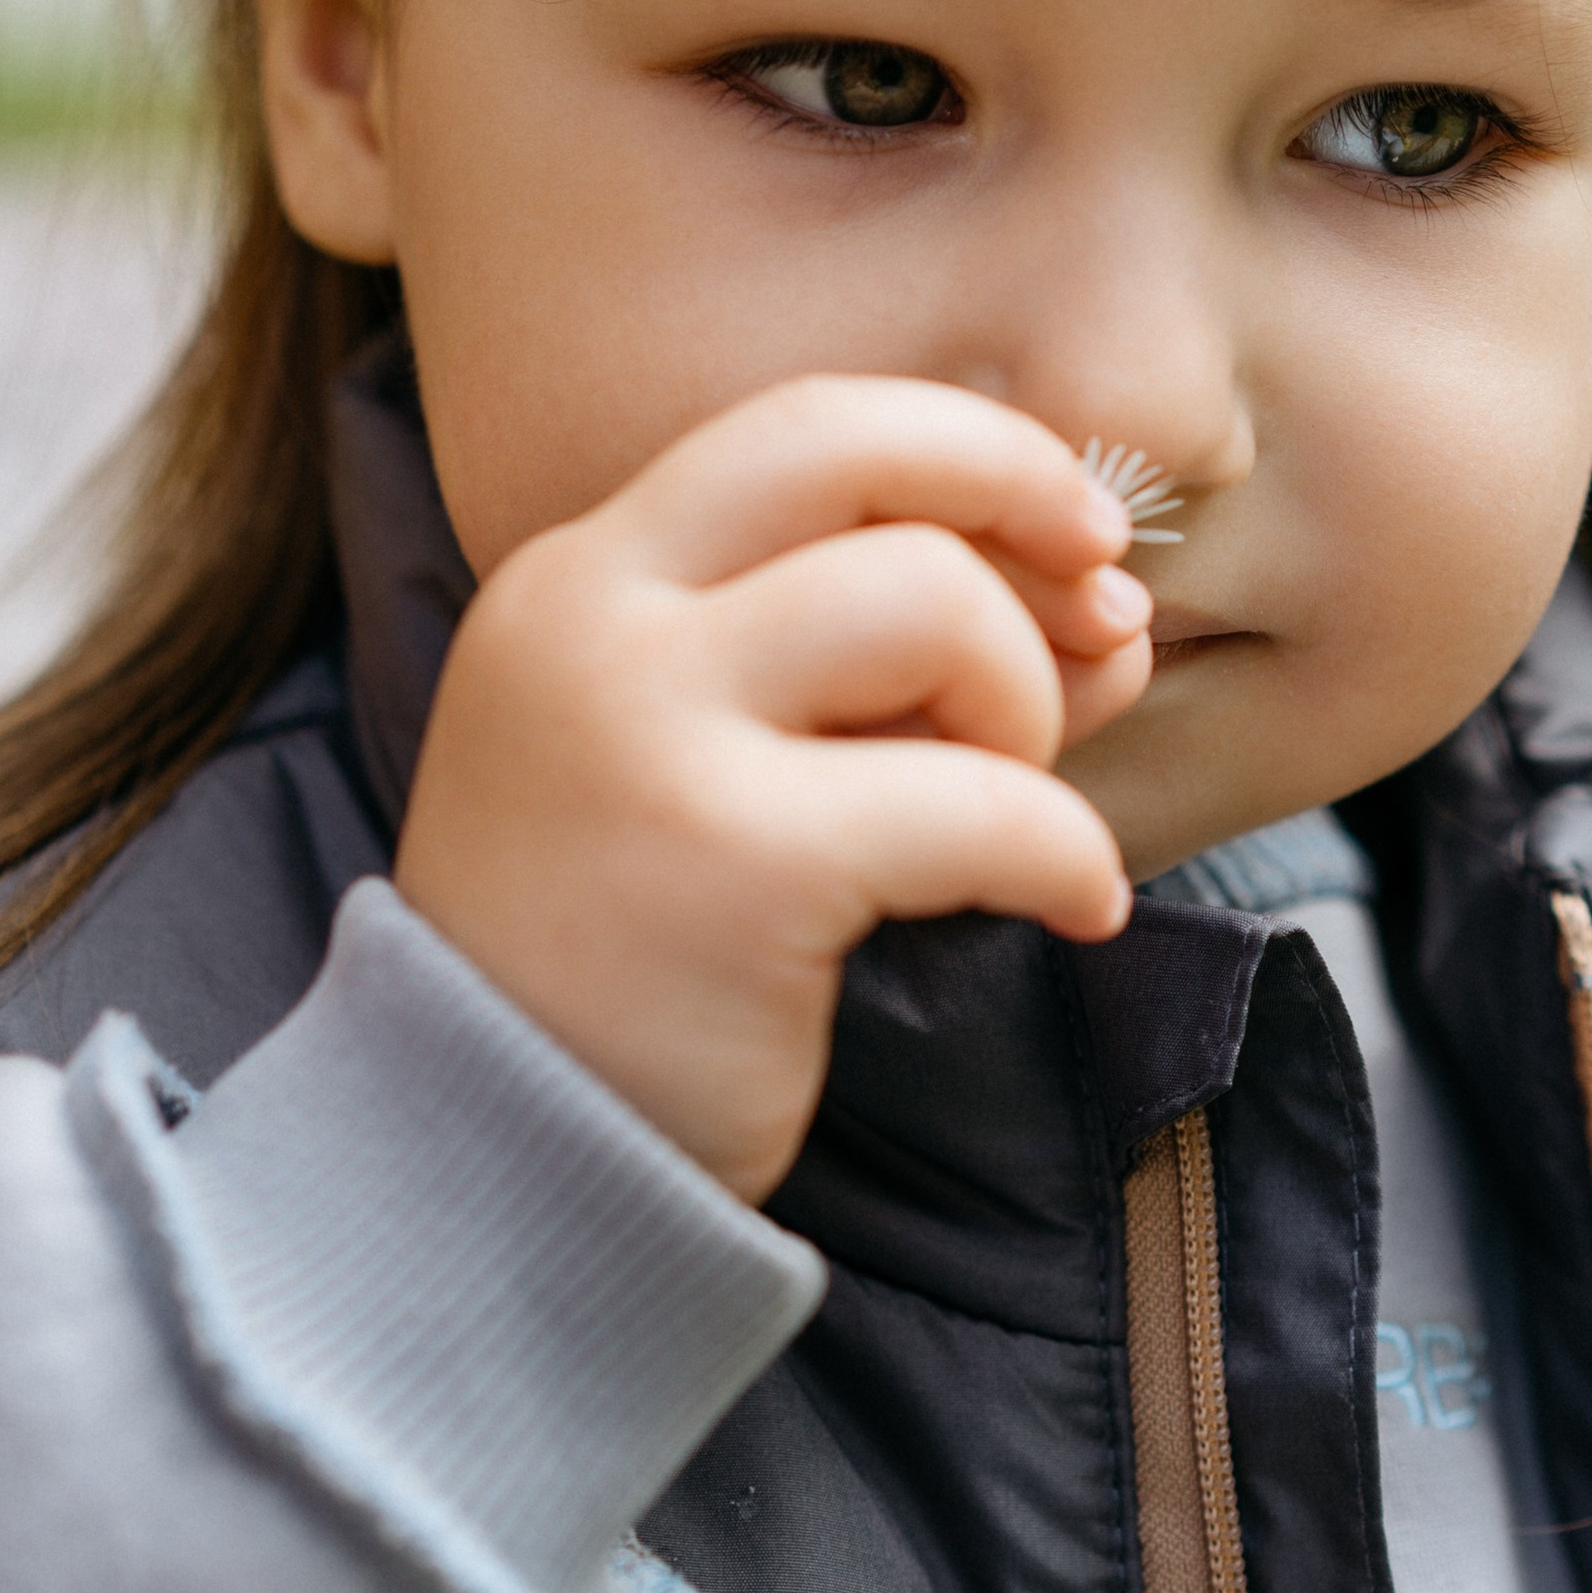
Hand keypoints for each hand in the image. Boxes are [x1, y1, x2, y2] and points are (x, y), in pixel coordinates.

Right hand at [394, 377, 1151, 1200]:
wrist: (485, 1167)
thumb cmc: (628, 965)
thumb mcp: (731, 772)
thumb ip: (884, 677)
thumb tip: (1106, 612)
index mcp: (581, 580)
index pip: (801, 425)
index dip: (968, 450)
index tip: (1073, 533)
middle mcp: (593, 620)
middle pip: (857, 453)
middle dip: (1020, 501)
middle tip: (1103, 618)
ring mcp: (648, 730)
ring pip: (928, 603)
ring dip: (1023, 704)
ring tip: (1009, 816)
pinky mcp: (731, 861)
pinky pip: (981, 803)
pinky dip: (1066, 852)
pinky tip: (1071, 908)